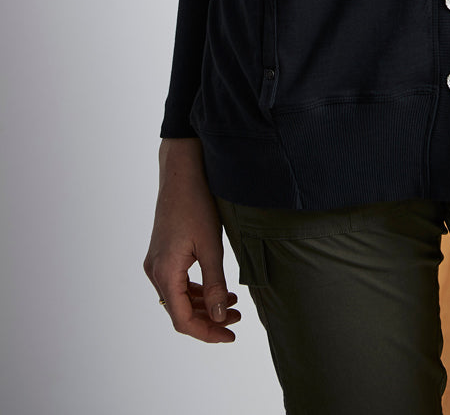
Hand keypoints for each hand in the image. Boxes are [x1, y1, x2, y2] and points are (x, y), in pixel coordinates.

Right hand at [143, 138, 241, 341]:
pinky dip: (197, 290)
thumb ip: (214, 285)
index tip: (229, 336)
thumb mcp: (210, 246)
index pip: (182, 319)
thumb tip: (220, 316)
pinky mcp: (163, 253)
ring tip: (233, 304)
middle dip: (209, 319)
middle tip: (237, 320)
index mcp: (164, 272)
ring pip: (179, 298)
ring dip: (204, 305)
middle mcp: (154, 271)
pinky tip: (219, 289)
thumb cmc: (196, 204)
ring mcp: (157, 262)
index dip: (206, 332)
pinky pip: (178, 282)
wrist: (181, 172)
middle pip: (180, 311)